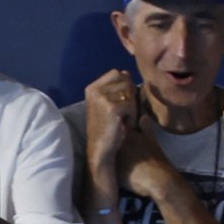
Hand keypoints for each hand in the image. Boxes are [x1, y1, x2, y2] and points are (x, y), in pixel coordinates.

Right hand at [83, 66, 146, 187]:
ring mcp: (101, 98)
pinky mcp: (111, 108)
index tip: (120, 105)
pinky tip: (124, 127)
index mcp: (92, 87)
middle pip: (126, 80)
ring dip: (132, 107)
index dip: (125, 87)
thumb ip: (115, 89)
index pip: (117, 73)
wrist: (100, 151)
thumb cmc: (107, 129)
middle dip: (130, 97)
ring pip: (130, 92)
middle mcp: (94, 89)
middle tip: (122, 115)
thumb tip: (127, 73)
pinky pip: (132, 105)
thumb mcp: (107, 105)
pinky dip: (132, 117)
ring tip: (123, 121)